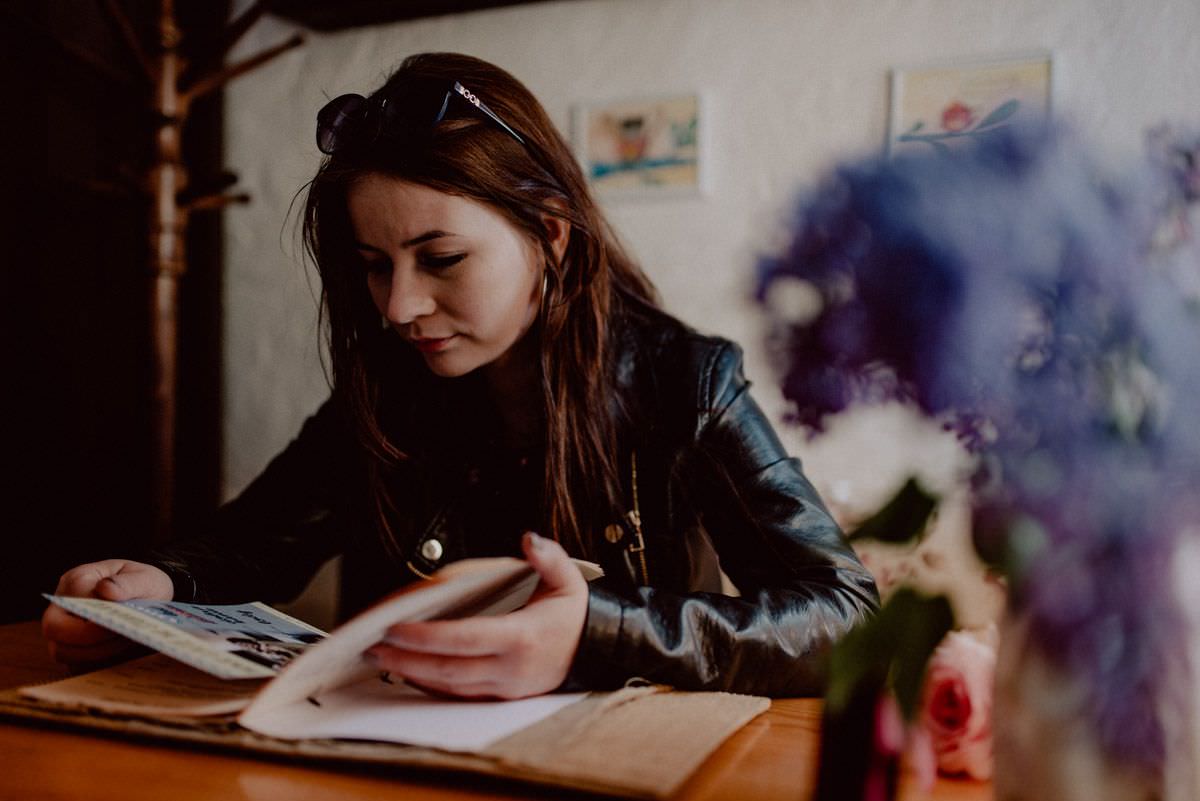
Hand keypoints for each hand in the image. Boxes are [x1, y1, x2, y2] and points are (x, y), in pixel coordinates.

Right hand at [42, 559, 173, 665]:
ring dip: (97, 653)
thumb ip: (127, 583)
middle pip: (55, 630)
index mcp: (76, 581)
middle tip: (124, 637)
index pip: (72, 604)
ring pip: (62, 652)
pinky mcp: (69, 651)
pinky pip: (73, 665)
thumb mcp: (145, 579)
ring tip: (127, 642)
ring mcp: (60, 631)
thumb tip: (105, 589)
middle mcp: (60, 606)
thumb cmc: (145, 587)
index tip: (121, 624)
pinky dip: (97, 664)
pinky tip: (122, 653)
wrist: (151, 602)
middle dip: (91, 640)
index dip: (94, 620)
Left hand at [368, 532, 588, 699]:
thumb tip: (529, 539)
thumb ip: (549, 557)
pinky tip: (410, 671)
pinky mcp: (500, 696)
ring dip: (412, 673)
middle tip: (372, 645)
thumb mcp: (568, 580)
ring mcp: (504, 687)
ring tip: (382, 656)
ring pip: (448, 686)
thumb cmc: (575, 616)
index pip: (464, 639)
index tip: (396, 627)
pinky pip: (458, 695)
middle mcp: (510, 669)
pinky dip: (430, 684)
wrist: (597, 651)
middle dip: (406, 658)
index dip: (427, 637)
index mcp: (522, 638)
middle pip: (447, 669)